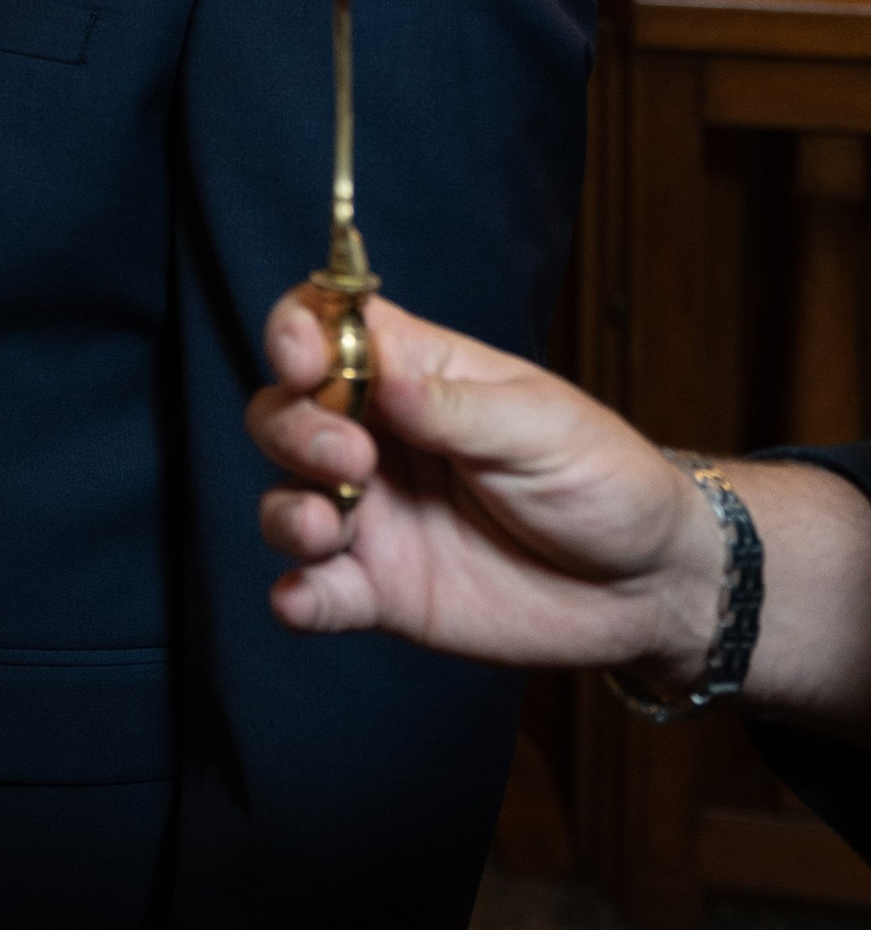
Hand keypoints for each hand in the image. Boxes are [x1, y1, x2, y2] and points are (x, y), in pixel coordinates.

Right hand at [247, 290, 721, 695]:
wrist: (647, 585)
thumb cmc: (604, 480)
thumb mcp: (542, 426)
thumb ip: (455, 408)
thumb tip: (382, 382)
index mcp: (416, 375)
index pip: (327, 329)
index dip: (296, 332)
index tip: (302, 359)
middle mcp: (379, 441)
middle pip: (284, 413)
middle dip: (293, 428)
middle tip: (350, 455)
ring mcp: (373, 518)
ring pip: (283, 501)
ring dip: (286, 511)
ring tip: (328, 527)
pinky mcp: (378, 590)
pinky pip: (313, 592)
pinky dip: (296, 596)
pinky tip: (305, 600)